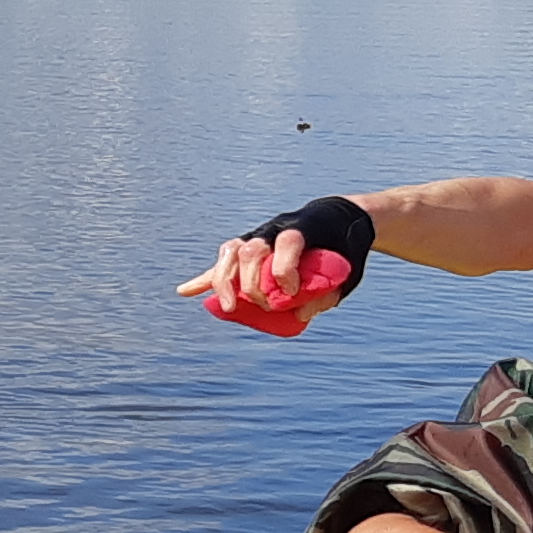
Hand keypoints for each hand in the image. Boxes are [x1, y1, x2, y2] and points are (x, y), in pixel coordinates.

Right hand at [181, 198, 372, 333]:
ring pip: (231, 251)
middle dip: (253, 282)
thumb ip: (326, 293)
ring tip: (227, 307)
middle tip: (265, 306)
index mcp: (304, 228)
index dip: (285, 269)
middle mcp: (275, 228)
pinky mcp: (248, 246)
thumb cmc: (344, 247)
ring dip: (225, 280)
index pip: (287, 242)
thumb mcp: (347, 272)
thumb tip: (299, 314)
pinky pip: (222, 261)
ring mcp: (258, 235)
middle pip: (253, 249)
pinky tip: (185, 291)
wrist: (339, 218)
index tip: (291, 293)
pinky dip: (204, 278)